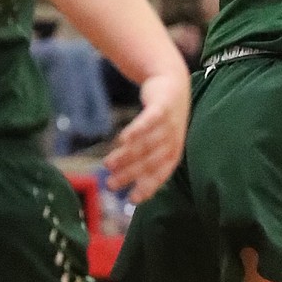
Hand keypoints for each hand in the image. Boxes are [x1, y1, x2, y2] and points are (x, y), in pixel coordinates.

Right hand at [104, 67, 189, 203]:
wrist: (172, 81)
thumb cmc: (161, 118)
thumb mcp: (157, 139)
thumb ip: (143, 157)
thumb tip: (120, 179)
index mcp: (174, 151)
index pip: (162, 173)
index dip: (148, 186)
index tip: (132, 199)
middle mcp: (174, 139)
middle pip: (151, 160)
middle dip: (131, 174)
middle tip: (110, 184)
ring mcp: (169, 122)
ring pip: (147, 143)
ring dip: (127, 155)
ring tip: (108, 164)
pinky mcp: (162, 105)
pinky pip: (151, 120)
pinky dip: (139, 130)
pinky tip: (123, 139)